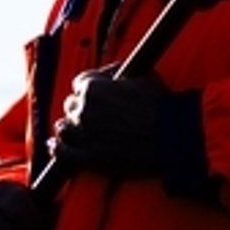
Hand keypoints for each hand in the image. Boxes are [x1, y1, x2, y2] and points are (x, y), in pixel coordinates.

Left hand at [50, 67, 164, 176]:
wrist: (172, 136)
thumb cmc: (161, 106)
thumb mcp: (143, 76)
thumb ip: (118, 72)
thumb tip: (109, 72)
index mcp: (94, 88)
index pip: (79, 83)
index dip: (89, 88)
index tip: (96, 95)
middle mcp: (84, 110)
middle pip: (70, 105)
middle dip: (81, 108)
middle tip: (95, 114)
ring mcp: (84, 135)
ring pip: (63, 128)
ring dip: (70, 127)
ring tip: (78, 129)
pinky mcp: (87, 157)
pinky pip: (62, 153)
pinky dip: (57, 149)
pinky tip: (56, 145)